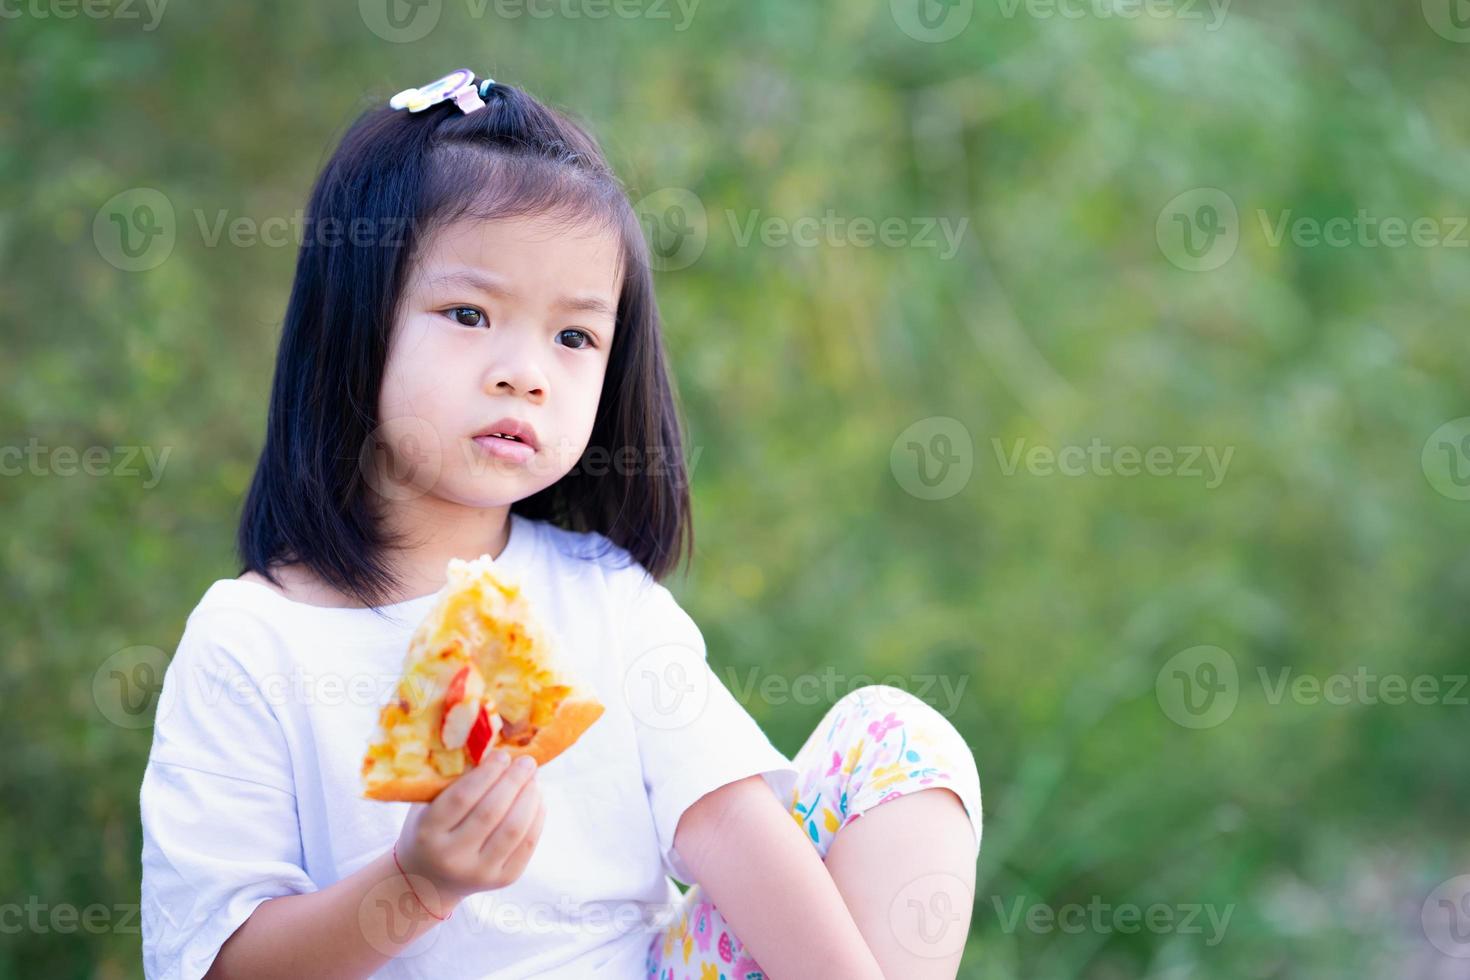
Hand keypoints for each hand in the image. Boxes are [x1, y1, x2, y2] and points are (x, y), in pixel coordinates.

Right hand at [394, 749, 546, 906]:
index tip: (502, 754)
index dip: (487, 773)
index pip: (462, 798)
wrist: (428, 880)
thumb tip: (493, 746)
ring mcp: (480, 873)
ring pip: (514, 829)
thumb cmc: (429, 828)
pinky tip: (536, 798)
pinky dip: (537, 817)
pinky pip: (528, 844)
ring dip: (530, 797)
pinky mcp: (503, 880)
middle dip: (514, 781)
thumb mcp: (427, 805)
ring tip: (533, 778)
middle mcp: (452, 857)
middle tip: (527, 761)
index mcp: (428, 833)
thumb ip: (452, 781)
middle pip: (492, 812)